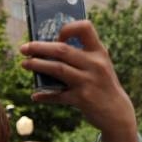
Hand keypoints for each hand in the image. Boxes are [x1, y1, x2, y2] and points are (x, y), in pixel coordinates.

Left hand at [20, 20, 137, 141]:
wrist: (117, 113)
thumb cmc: (103, 86)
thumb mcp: (99, 67)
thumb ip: (81, 57)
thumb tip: (49, 51)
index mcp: (99, 52)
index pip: (85, 28)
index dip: (67, 29)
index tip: (55, 36)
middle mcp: (95, 64)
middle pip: (62, 49)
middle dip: (39, 47)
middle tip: (24, 48)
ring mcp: (88, 81)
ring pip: (57, 69)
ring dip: (38, 65)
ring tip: (24, 64)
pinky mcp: (82, 99)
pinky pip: (58, 96)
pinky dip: (45, 96)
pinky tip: (35, 96)